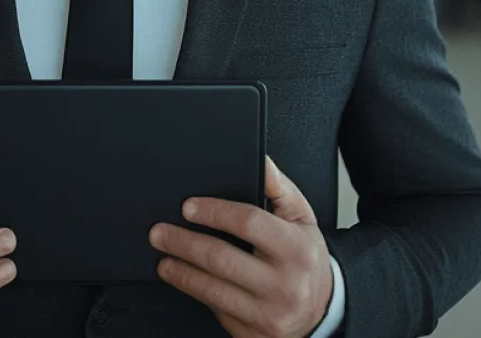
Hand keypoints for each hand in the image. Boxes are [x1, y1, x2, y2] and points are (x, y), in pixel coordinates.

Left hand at [149, 157, 333, 337]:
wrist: (321, 312)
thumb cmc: (305, 259)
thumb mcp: (301, 219)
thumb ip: (278, 187)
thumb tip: (260, 159)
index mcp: (297, 250)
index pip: (248, 223)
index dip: (214, 212)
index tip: (188, 207)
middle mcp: (285, 285)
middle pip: (221, 258)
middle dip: (183, 243)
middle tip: (159, 232)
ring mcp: (268, 314)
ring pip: (211, 290)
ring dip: (180, 272)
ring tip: (164, 258)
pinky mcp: (253, 335)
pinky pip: (216, 310)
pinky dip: (196, 293)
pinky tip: (185, 280)